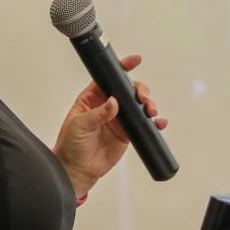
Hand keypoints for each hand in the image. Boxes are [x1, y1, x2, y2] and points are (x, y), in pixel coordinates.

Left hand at [51, 53, 165, 198]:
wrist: (77, 169)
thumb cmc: (71, 145)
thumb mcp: (79, 125)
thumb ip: (97, 113)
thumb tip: (113, 102)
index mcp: (92, 98)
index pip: (108, 78)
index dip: (122, 68)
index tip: (135, 60)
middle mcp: (108, 105)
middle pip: (128, 90)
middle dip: (140, 90)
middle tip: (143, 99)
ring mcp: (119, 119)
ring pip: (138, 105)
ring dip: (149, 105)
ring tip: (151, 111)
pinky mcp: (127, 133)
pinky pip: (144, 124)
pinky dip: (154, 123)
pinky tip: (159, 122)